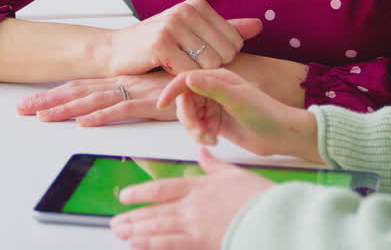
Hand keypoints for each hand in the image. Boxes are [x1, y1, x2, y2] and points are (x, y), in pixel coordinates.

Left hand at [16, 71, 176, 125]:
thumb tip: (124, 110)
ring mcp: (135, 92)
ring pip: (93, 102)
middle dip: (47, 101)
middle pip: (78, 92)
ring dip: (66, 111)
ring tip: (41, 118)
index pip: (81, 87)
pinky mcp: (150, 103)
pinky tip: (84, 124)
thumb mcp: (155, 96)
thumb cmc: (189, 89)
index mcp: (121, 81)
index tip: (30, 102)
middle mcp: (123, 84)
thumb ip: (142, 103)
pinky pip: (122, 110)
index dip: (54, 95)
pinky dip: (102, 117)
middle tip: (20, 109)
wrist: (217, 80)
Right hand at [104, 0, 262, 76]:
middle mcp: (186, 10)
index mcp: (197, 5)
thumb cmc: (157, 45)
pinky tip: (166, 69)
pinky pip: (189, 72)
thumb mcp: (193, 33)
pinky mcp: (160, 44)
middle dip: (208, 67)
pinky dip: (181, 78)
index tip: (197, 55)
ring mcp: (172, 25)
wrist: (116, 52)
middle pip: (224, 55)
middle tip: (185, 62)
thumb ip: (227, 30)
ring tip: (176, 64)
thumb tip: (259, 25)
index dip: (220, 57)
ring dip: (194, 74)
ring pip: (209, 65)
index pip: (234, 42)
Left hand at [111, 147, 271, 249]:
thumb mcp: (235, 174)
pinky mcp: (201, 243)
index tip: (125, 196)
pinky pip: (169, 244)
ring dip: (136, 230)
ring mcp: (195, 226)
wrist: (274, 217)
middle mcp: (192, 206)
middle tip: (116, 222)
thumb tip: (203, 150)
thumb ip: (214, 165)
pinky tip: (136, 245)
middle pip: (155, 211)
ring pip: (157, 227)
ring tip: (120, 232)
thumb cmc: (258, 197)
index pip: (162, 188)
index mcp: (199, 187)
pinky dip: (150, 244)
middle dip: (133, 217)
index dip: (140, 192)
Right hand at [159, 68, 320, 161]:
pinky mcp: (216, 123)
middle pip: (184, 101)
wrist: (282, 135)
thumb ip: (212, 87)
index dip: (171, 90)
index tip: (162, 105)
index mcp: (217, 78)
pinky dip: (200, 136)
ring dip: (193, 129)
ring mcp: (214, 107)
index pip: (186, 80)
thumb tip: (188, 78)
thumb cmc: (265, 113)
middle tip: (200, 132)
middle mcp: (213, 90)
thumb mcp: (237, 99)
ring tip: (209, 138)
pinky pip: (197, 128)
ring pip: (189, 116)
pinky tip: (214, 141)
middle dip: (187, 118)